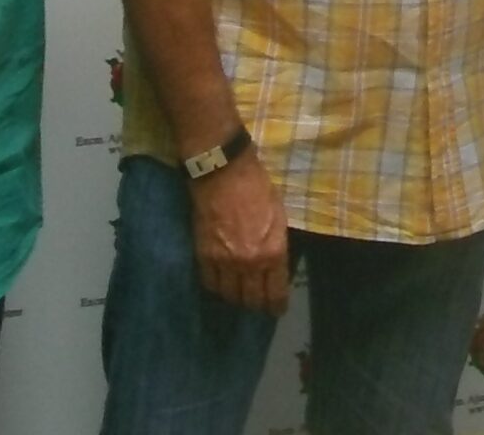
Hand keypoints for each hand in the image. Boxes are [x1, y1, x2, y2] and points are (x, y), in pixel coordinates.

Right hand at [188, 152, 290, 312]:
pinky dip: (216, 287)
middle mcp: (250, 264)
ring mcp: (225, 262)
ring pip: (230, 295)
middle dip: (256, 305)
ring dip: (235, 297)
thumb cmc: (258, 188)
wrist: (224, 174)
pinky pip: (210, 283)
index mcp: (273, 252)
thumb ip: (276, 245)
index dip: (276, 306)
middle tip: (257, 303)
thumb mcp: (278, 217)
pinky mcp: (204, 256)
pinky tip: (220, 284)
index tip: (276, 310)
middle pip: (251, 299)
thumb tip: (275, 265)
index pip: (275, 293)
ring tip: (238, 294)